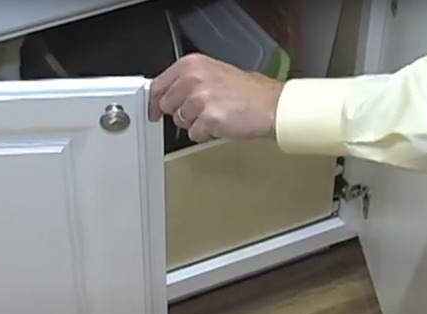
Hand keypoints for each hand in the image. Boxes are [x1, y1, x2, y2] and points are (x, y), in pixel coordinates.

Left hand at [149, 53, 284, 141]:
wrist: (272, 105)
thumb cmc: (249, 91)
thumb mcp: (214, 73)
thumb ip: (187, 81)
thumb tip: (166, 95)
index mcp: (191, 64)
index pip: (158, 86)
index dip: (155, 101)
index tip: (153, 110)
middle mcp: (193, 79)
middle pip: (166, 106)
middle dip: (181, 112)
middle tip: (203, 109)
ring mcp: (199, 100)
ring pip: (181, 122)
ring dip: (196, 123)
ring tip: (217, 114)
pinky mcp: (207, 120)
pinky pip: (194, 135)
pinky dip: (206, 134)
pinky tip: (221, 123)